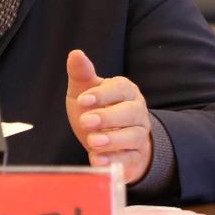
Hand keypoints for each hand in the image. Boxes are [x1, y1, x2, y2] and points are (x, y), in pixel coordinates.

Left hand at [65, 49, 152, 183]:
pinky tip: (97, 160)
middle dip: (107, 117)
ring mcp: (139, 135)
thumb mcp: (84, 91)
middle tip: (86, 122)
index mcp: (125, 91)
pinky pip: (129, 160)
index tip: (82, 100)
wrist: (107, 140)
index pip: (119, 89)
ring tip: (92, 142)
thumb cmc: (95, 109)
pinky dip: (114, 161)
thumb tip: (75, 53)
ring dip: (112, 140)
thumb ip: (81, 74)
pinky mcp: (135, 157)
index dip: (102, 95)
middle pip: (130, 113)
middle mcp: (137, 111)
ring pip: (132, 137)